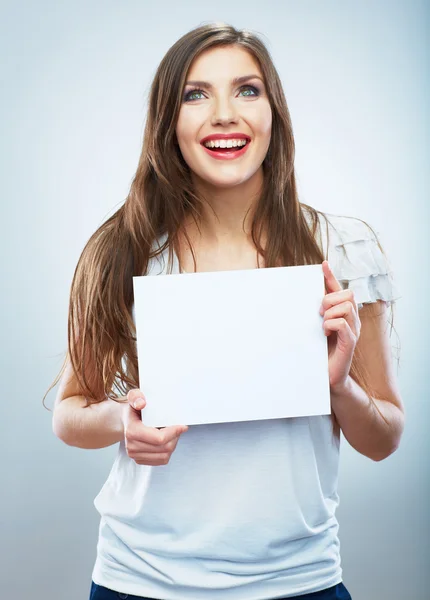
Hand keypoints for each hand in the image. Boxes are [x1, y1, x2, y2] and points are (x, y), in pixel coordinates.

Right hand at [122, 389, 188, 465]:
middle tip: (178, 428)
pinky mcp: (140, 460)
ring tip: (171, 434)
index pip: (159, 439)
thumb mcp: (133, 397)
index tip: (182, 426)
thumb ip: (136, 397)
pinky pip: (161, 460)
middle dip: (175, 438)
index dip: (174, 433)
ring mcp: (135, 455)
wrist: (125, 420)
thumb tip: (142, 403)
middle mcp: (132, 446)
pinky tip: (166, 441)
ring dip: (172, 445)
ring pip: (164, 456)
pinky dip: (167, 451)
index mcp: (132, 431)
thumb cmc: (133, 409)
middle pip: (164, 448)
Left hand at [320, 261, 360, 392]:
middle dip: (330, 299)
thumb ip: (315, 313)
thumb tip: (304, 296)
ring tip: (323, 326)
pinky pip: (342, 324)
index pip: (339, 288)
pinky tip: (325, 334)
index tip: (322, 265)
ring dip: (329, 313)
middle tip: (319, 313)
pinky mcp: (350, 342)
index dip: (331, 276)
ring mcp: (353, 330)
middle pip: (347, 294)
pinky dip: (330, 325)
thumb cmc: (319, 352)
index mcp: (343, 313)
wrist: (326, 376)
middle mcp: (352, 319)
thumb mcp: (315, 327)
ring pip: (346, 307)